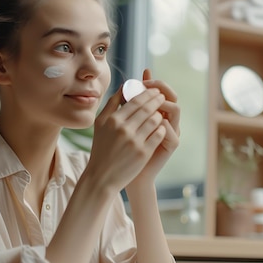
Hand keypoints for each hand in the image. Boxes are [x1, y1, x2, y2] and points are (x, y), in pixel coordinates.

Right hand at [85, 78, 167, 192]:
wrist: (102, 177)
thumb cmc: (101, 148)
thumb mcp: (100, 124)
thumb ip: (111, 104)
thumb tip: (124, 86)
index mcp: (113, 120)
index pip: (136, 100)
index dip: (147, 93)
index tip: (154, 91)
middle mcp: (124, 129)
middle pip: (147, 108)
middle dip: (157, 100)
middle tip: (162, 96)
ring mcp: (134, 141)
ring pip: (155, 120)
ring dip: (160, 113)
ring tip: (162, 111)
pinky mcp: (143, 152)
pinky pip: (158, 134)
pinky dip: (161, 128)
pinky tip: (161, 126)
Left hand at [128, 69, 180, 185]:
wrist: (128, 171)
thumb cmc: (124, 146)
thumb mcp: (124, 121)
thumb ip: (127, 103)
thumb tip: (125, 83)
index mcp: (157, 111)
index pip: (161, 90)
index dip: (153, 82)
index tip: (141, 79)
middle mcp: (167, 118)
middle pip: (171, 95)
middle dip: (159, 89)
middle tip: (147, 85)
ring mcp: (171, 130)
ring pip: (175, 109)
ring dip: (163, 103)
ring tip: (149, 102)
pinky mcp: (171, 143)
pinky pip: (171, 130)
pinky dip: (161, 123)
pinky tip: (149, 121)